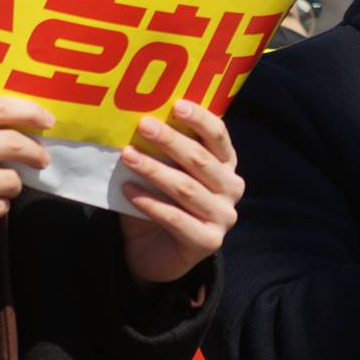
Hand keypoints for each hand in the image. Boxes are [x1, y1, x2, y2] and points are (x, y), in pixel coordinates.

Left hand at [118, 100, 242, 288]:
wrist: (155, 254)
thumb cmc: (160, 203)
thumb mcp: (164, 173)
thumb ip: (161, 151)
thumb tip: (139, 120)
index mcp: (226, 166)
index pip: (218, 137)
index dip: (200, 120)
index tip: (176, 105)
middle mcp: (232, 188)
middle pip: (201, 160)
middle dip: (171, 140)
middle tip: (143, 125)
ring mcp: (223, 217)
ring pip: (186, 188)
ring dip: (155, 170)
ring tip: (127, 156)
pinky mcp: (208, 241)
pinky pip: (176, 218)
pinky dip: (150, 203)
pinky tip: (128, 190)